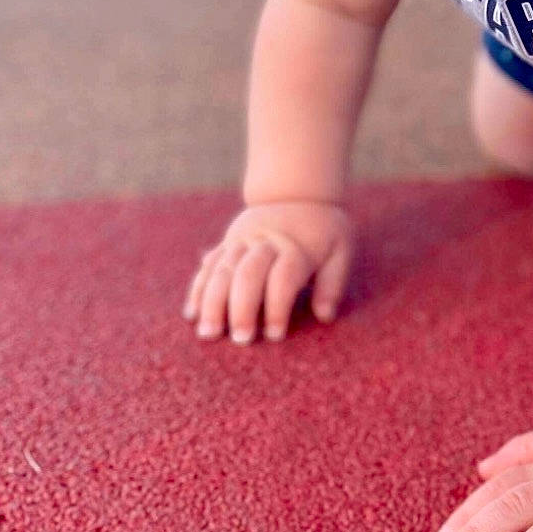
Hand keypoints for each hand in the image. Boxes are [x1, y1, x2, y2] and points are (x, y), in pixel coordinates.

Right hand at [182, 201, 353, 343]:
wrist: (297, 191)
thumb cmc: (323, 230)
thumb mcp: (341, 248)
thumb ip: (333, 282)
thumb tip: (325, 316)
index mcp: (295, 246)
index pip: (283, 278)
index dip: (277, 307)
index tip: (274, 336)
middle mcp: (265, 242)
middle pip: (248, 274)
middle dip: (242, 308)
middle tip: (241, 340)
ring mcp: (242, 240)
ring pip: (222, 270)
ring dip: (213, 302)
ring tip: (209, 333)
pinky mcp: (228, 241)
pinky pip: (210, 265)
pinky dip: (199, 288)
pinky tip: (192, 313)